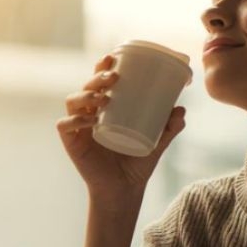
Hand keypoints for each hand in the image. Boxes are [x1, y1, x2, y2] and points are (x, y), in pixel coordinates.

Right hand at [56, 54, 186, 198]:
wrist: (125, 189)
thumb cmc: (137, 161)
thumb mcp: (158, 141)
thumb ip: (170, 127)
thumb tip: (181, 109)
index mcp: (105, 107)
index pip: (100, 80)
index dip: (102, 66)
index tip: (112, 57)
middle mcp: (89, 112)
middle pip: (86, 86)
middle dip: (97, 77)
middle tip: (113, 78)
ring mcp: (78, 127)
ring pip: (73, 101)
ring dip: (86, 96)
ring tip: (104, 99)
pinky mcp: (71, 142)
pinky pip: (65, 125)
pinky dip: (75, 120)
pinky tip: (89, 121)